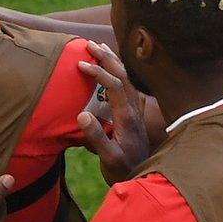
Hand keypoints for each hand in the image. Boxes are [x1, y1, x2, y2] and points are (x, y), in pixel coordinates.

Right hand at [76, 42, 150, 183]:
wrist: (141, 177)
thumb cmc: (123, 169)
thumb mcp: (108, 157)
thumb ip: (96, 137)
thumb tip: (82, 114)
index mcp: (127, 117)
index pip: (115, 86)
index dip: (99, 73)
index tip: (81, 64)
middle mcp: (134, 109)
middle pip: (124, 76)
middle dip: (107, 58)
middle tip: (89, 44)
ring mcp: (135, 110)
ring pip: (127, 78)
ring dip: (113, 61)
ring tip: (99, 47)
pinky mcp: (133, 113)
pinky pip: (127, 86)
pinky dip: (117, 72)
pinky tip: (110, 67)